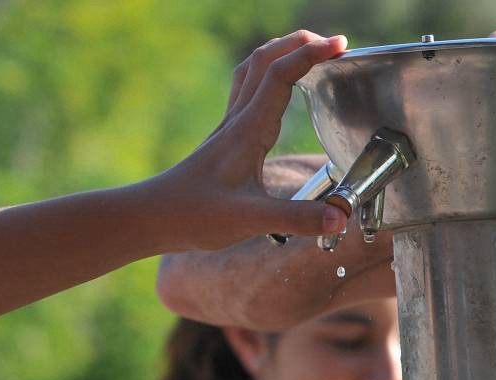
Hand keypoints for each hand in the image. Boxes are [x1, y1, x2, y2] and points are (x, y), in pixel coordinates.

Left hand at [151, 30, 349, 251]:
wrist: (154, 215)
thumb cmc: (196, 215)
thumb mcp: (251, 220)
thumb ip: (298, 218)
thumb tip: (340, 218)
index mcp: (249, 130)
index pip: (281, 76)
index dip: (311, 55)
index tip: (341, 45)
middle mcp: (238, 120)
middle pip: (266, 60)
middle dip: (300, 43)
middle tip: (333, 44)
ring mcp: (229, 126)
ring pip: (253, 70)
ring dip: (281, 52)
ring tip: (309, 53)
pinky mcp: (226, 138)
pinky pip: (247, 91)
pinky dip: (267, 76)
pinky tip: (278, 91)